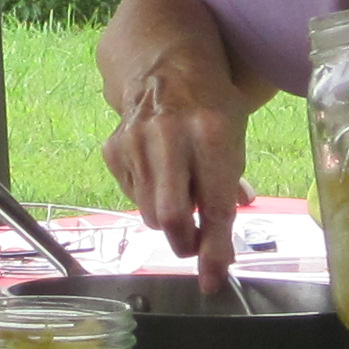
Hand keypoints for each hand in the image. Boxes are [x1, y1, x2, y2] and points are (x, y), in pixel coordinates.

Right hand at [103, 75, 252, 283]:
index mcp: (210, 133)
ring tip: (181, 191)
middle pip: (170, 218)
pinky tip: (159, 172)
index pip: (214, 206)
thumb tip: (222, 255)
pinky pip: (132, 196)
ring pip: (149, 213)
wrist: (165, 68)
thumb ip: (230, 192)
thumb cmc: (211, 108)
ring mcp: (135, 142)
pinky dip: (149, 197)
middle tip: (194, 242)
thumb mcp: (235, 139)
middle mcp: (168, 136)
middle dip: (185, 242)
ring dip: (169, 218)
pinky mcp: (114, 149)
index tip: (212, 280)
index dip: (214, 250)